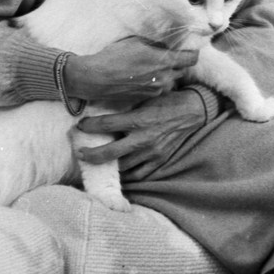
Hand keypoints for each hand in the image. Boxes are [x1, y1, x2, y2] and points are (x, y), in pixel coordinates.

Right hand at [64, 37, 197, 104]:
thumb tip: (166, 45)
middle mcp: (165, 78)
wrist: (97, 78)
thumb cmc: (115, 56)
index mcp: (164, 61)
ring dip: (165, 74)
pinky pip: (158, 88)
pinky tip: (141, 76)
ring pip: (170, 80)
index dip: (192, 52)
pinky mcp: (147, 97)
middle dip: (176, 63)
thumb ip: (156, 44)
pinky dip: (155, 82)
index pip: (191, 59)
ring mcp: (156, 90)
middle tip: (165, 56)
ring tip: (150, 67)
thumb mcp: (137, 42)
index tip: (187, 49)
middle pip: (181, 70)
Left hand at [75, 88, 206, 180]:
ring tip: (97, 163)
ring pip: (123, 167)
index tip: (80, 126)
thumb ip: (128, 106)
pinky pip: (139, 175)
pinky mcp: (160, 161)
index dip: (90, 126)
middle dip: (91, 155)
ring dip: (108, 166)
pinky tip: (119, 172)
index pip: (107, 124)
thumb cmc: (167, 101)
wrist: (193, 111)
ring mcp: (151, 152)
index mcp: (139, 119)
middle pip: (110, 153)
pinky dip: (128, 175)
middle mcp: (143, 139)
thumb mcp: (146, 98)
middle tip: (80, 153)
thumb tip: (107, 107)